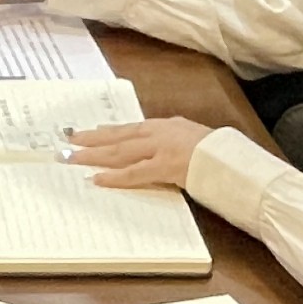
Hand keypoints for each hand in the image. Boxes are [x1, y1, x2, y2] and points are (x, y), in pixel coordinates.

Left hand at [66, 118, 212, 189]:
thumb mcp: (191, 137)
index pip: (129, 128)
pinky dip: (114, 176)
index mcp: (165, 125)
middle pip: (118, 136)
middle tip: (68, 142)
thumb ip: (170, 140)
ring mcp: (161, 149)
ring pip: (120, 151)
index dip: (107, 132)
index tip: (87, 133)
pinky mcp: (165, 166)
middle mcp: (159, 132)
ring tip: (72, 158)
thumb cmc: (217, 153)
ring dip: (94, 155)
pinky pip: (134, 173)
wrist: (233, 160)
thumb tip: (152, 148)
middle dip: (91, 140)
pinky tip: (97, 178)